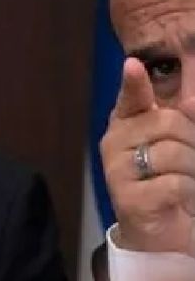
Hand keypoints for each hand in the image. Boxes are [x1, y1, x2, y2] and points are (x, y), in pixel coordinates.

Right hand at [100, 57, 194, 253]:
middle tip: (192, 164)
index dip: (134, 83)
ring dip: (194, 172)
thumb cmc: (171, 184)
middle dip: (193, 142)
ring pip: (172, 154)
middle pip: (167, 123)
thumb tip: (192, 102)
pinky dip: (189, 194)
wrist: (159, 235)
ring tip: (188, 185)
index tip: (133, 65)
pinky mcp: (128, 199)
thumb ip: (184, 122)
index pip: (131, 98)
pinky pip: (173, 184)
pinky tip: (182, 202)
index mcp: (126, 125)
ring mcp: (117, 172)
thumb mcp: (181, 148)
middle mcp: (114, 144)